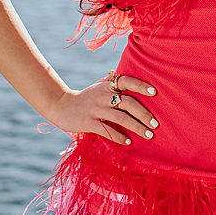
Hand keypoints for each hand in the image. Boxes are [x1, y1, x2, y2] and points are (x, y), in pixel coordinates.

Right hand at [41, 72, 158, 146]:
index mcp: (107, 85)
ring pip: (121, 118)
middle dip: (144, 114)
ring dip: (136, 127)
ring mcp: (96, 109)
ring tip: (148, 135)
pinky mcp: (88, 122)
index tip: (155, 92)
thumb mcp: (97, 85)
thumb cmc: (84, 97)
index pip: (127, 81)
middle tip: (156, 124)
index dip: (141, 86)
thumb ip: (111, 79)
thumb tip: (123, 72)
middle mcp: (103, 95)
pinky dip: (119, 137)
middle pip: (128, 103)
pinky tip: (128, 142)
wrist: (60, 106)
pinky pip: (107, 130)